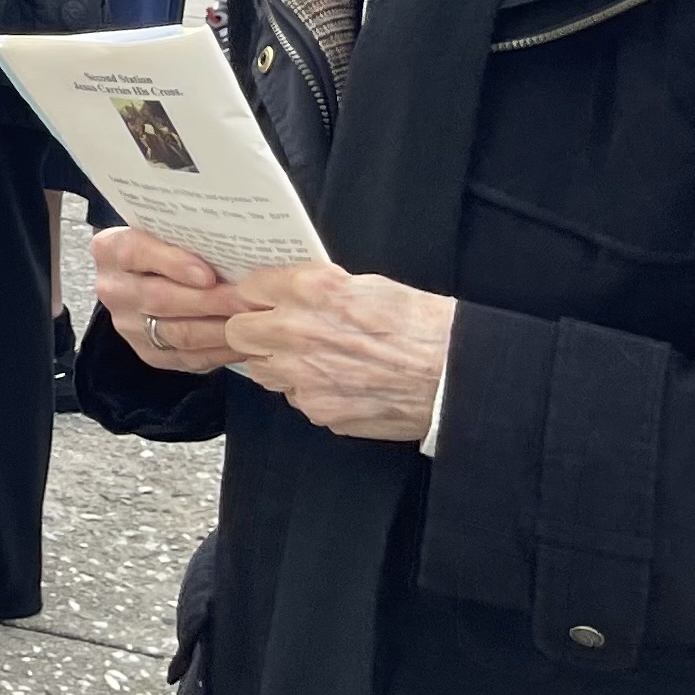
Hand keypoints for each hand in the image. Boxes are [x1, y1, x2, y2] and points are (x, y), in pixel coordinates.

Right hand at [92, 227, 250, 372]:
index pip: (135, 252)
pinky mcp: (150, 353)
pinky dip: (221, 350)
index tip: (208, 274)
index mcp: (111, 250)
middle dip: (210, 301)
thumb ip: (188, 237)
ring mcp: (129, 326)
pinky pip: (189, 358)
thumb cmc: (168, 247)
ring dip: (220, 328)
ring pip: (178, 333)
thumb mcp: (167, 232)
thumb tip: (232, 245)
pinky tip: (244, 340)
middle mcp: (114, 290)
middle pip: (160, 298)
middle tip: (246, 300)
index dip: (172, 263)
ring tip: (251, 320)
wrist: (148, 276)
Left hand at [223, 262, 457, 442]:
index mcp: (310, 290)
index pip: (249, 288)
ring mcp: (303, 376)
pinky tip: (340, 383)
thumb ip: (317, 287)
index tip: (265, 301)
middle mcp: (296, 331)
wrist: (455, 375)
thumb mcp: (366, 285)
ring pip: (261, 369)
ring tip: (315, 360)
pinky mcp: (318, 410)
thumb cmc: (420, 325)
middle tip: (279, 333)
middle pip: (239, 331)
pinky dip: (309, 391)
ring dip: (277, 363)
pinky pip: (295, 398)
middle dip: (254, 331)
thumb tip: (287, 292)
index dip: (258, 296)